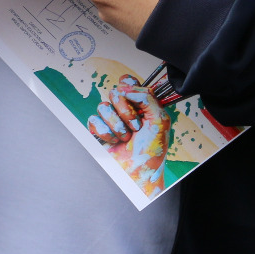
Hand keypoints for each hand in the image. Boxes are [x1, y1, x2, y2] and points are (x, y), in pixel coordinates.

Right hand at [88, 75, 171, 195]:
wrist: (138, 172)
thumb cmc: (152, 150)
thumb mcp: (160, 120)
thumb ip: (147, 97)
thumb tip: (125, 87)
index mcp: (140, 104)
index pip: (128, 81)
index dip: (129, 86)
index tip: (135, 100)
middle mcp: (125, 110)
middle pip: (114, 92)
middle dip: (126, 111)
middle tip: (136, 127)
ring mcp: (110, 120)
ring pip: (102, 107)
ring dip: (117, 125)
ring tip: (126, 138)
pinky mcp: (98, 130)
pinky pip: (93, 120)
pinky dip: (105, 132)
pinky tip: (114, 141)